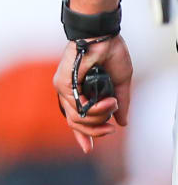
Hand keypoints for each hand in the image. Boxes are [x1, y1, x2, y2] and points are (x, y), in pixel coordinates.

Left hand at [52, 36, 132, 152]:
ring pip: (77, 119)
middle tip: (111, 128)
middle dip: (96, 131)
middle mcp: (67, 93)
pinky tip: (108, 104)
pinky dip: (96, 109)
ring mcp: (63, 88)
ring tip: (112, 106)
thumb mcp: (120, 83)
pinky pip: (77, 107)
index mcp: (78, 93)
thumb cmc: (110, 53)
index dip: (81, 135)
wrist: (104, 36)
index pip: (75, 119)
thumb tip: (123, 122)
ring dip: (99, 118)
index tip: (89, 148)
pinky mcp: (63, 84)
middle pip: (75, 124)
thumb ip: (120, 104)